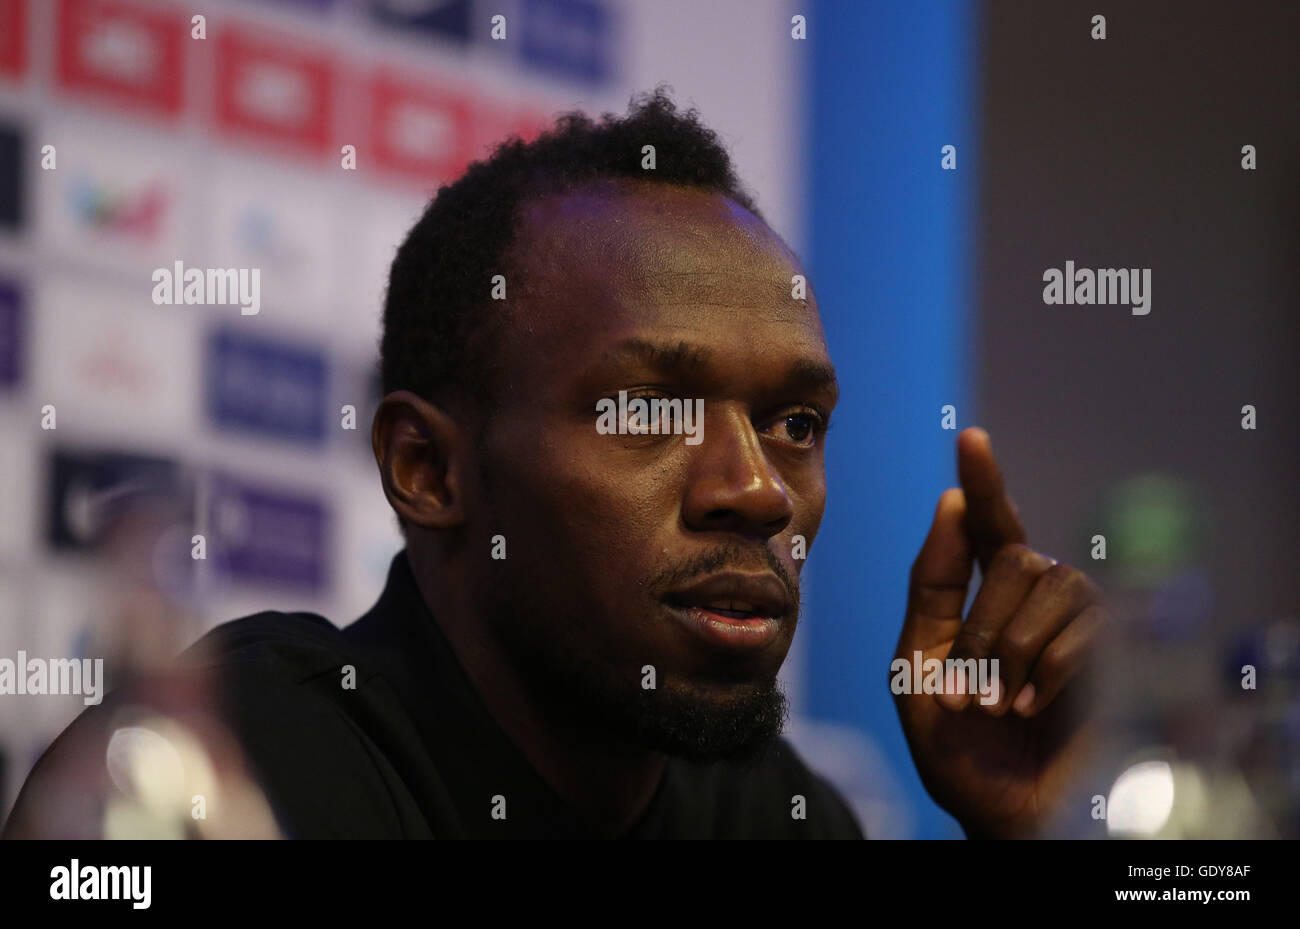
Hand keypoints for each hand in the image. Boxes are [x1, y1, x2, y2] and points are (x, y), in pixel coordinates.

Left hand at [892, 428, 1108, 837]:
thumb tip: (953, 502)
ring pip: (1050, 586)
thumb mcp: (918, 665)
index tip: (969, 437)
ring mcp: (1079, 624)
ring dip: (1011, 652)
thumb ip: (933, 588)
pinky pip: (1081, 632)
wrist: (998, 810)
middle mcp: (1038, 599)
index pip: (989, 527)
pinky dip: (1046, 674)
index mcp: (985, 597)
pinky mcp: (1113, 656)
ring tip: (1000, 705)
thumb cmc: (958, 744)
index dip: (985, 480)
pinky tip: (1032, 710)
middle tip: (967, 691)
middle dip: (981, 626)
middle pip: (1015, 557)